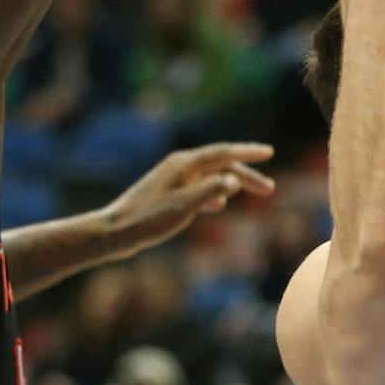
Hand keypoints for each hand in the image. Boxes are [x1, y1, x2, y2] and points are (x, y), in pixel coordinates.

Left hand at [102, 142, 276, 254]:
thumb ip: (211, 190)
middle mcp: (179, 166)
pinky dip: (215, 192)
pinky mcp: (167, 193)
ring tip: (251, 194)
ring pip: (211, 177)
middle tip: (269, 189)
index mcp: (184, 164)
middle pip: (220, 165)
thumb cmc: (149, 219)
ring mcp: (172, 179)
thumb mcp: (184, 206)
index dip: (248, 152)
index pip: (224, 153)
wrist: (115, 232)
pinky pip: (199, 187)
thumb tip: (233, 180)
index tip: (269, 152)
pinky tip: (220, 205)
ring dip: (233, 184)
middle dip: (246, 175)